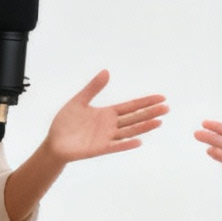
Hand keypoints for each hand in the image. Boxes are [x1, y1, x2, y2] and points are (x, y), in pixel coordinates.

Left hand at [41, 71, 168, 163]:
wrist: (54, 142)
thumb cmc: (66, 122)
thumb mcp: (79, 101)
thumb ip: (93, 88)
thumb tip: (106, 72)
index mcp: (107, 113)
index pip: (131, 106)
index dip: (145, 102)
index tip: (161, 98)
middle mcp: (110, 125)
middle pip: (134, 118)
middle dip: (150, 112)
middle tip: (167, 108)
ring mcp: (106, 137)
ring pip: (129, 131)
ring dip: (144, 127)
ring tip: (159, 122)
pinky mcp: (99, 148)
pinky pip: (116, 146)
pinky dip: (127, 144)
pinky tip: (138, 141)